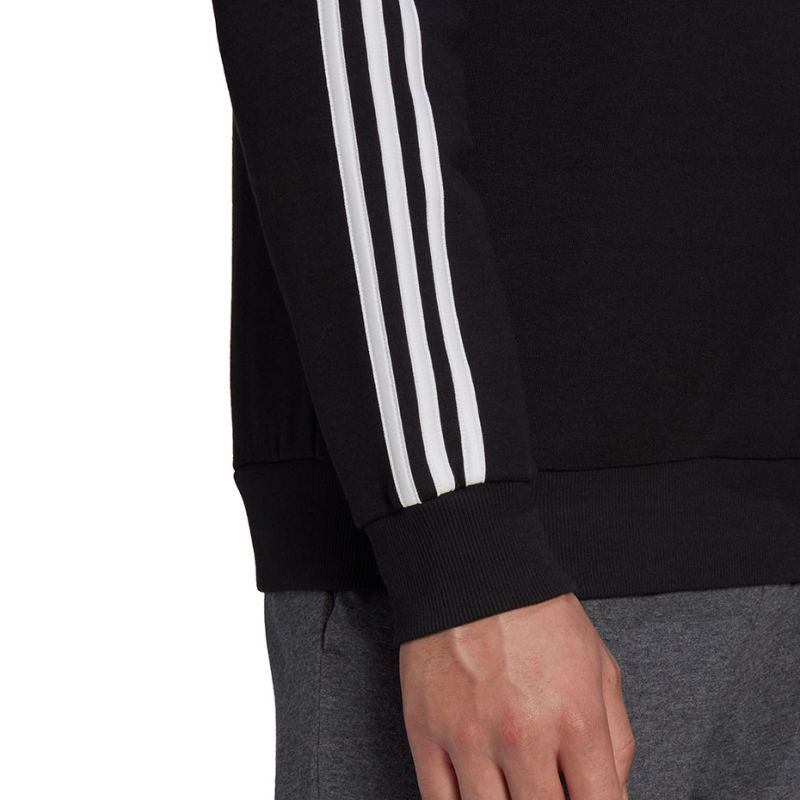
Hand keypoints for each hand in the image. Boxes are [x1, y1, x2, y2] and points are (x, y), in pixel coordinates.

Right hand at [399, 592, 634, 799]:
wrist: (472, 570)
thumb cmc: (539, 617)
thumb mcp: (600, 667)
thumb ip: (618, 741)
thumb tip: (614, 796)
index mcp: (575, 721)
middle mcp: (523, 737)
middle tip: (547, 793)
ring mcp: (469, 737)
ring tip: (514, 793)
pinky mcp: (426, 732)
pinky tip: (478, 798)